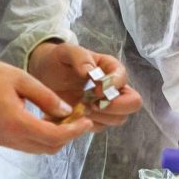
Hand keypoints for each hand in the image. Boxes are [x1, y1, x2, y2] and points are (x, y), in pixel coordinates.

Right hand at [0, 54, 93, 153]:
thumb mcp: (21, 79)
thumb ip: (46, 97)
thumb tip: (68, 111)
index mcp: (16, 123)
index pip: (54, 136)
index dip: (75, 131)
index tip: (88, 120)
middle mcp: (9, 138)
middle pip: (48, 148)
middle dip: (68, 136)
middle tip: (80, 118)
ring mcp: (2, 140)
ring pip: (37, 148)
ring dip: (55, 138)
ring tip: (67, 118)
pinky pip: (26, 144)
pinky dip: (41, 136)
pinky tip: (48, 119)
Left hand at [26, 42, 141, 128]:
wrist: (45, 73)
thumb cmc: (59, 60)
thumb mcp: (67, 52)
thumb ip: (81, 58)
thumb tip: (90, 73)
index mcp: (111, 69)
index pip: (123, 79)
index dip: (111, 87)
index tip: (94, 90)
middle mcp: (114, 88)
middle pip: (133, 103)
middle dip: (114, 107)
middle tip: (92, 105)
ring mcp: (107, 105)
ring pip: (118, 119)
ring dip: (100, 117)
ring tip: (80, 110)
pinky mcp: (95, 118)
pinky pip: (100, 127)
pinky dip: (87, 124)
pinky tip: (73, 116)